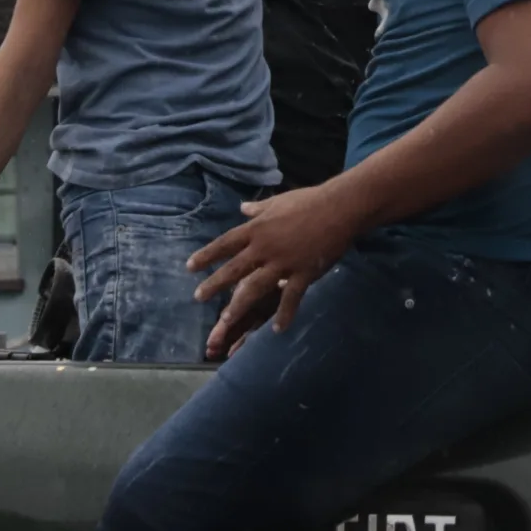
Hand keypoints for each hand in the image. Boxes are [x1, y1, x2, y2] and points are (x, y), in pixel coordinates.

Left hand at [187, 184, 357, 357]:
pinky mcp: (303, 273)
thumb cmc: (309, 200)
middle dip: (214, 284)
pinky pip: (291, 298)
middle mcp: (265, 248)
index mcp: (257, 229)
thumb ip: (259, 208)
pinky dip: (284, 315)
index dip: (207, 256)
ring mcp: (283, 263)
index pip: (225, 244)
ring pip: (255, 288)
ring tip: (225, 320)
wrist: (340, 207)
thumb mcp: (279, 201)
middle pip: (234, 269)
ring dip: (239, 305)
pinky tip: (277, 329)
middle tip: (198, 297)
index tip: (190, 267)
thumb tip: (242, 207)